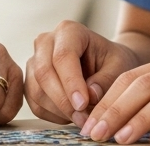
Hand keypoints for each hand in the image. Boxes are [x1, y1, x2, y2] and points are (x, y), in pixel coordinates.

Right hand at [25, 20, 140, 126]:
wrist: (104, 64)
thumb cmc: (112, 62)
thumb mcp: (119, 67)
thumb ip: (106, 80)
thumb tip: (90, 96)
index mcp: (69, 31)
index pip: (63, 56)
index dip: (71, 82)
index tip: (83, 104)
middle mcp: (46, 42)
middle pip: (44, 72)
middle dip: (63, 100)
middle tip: (84, 119)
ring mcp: (34, 61)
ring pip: (36, 90)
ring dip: (59, 111)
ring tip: (82, 119)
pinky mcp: (30, 81)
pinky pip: (35, 104)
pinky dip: (53, 116)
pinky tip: (72, 116)